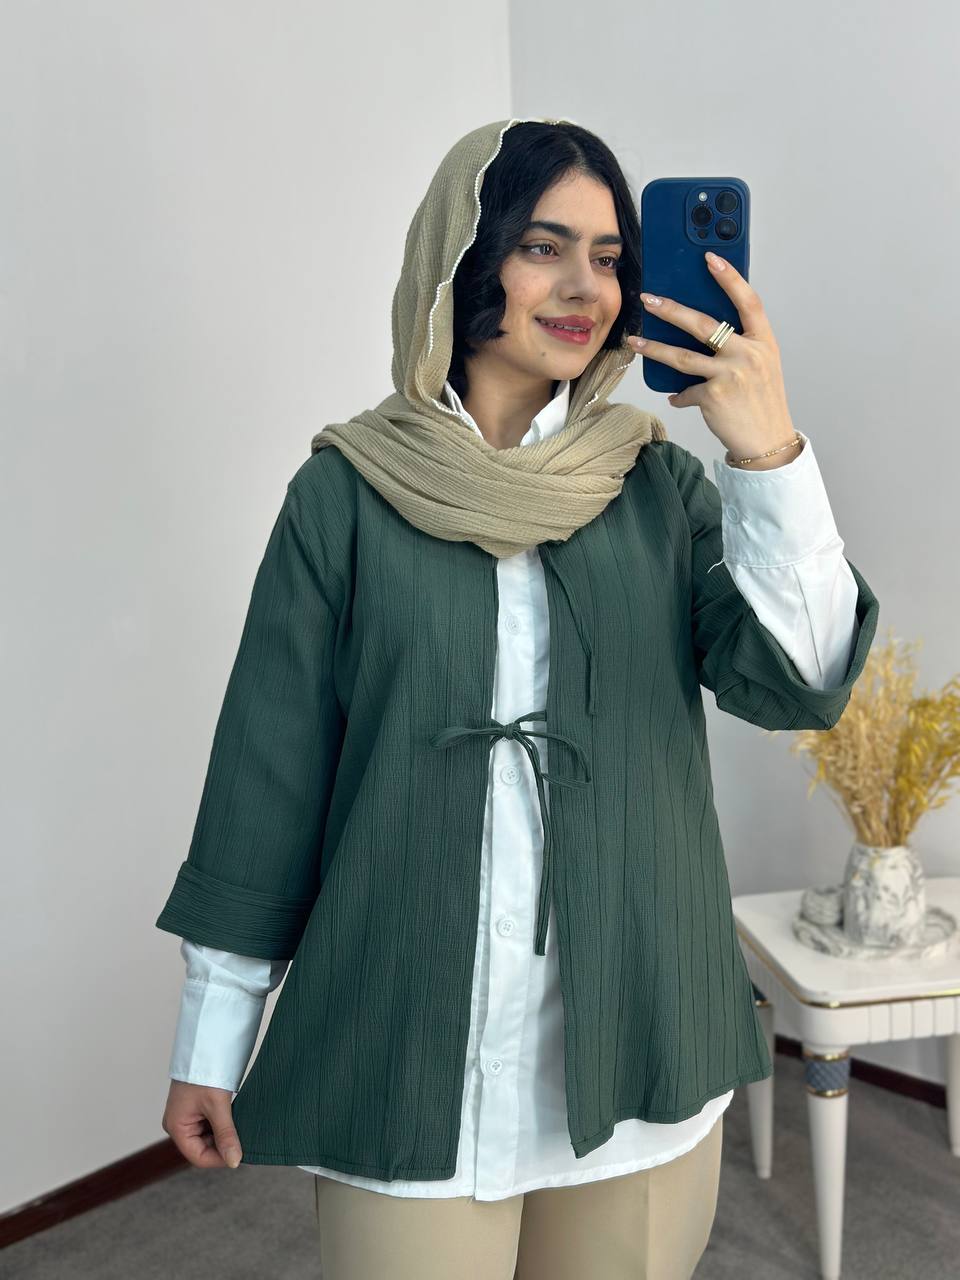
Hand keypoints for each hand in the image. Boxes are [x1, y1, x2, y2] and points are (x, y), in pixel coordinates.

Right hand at [162, 1079, 242, 1168]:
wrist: (206, 1043)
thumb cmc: (204, 1071)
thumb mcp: (217, 1105)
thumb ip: (226, 1134)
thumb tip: (234, 1161)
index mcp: (176, 1127)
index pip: (198, 1156)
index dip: (220, 1159)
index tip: (240, 1154)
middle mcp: (179, 1124)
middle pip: (203, 1148)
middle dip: (223, 1145)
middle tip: (244, 1138)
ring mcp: (187, 1115)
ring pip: (209, 1136)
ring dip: (224, 1133)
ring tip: (240, 1125)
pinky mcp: (197, 1107)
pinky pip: (211, 1124)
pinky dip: (223, 1123)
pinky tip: (236, 1117)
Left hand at [627, 252, 796, 461]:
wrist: (767, 440)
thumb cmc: (762, 400)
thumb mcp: (762, 365)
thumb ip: (741, 344)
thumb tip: (703, 328)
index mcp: (763, 341)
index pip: (748, 301)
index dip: (730, 278)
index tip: (710, 258)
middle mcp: (748, 354)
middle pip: (703, 323)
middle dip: (671, 309)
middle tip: (649, 299)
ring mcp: (730, 374)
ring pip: (682, 356)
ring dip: (654, 348)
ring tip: (635, 340)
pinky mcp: (713, 396)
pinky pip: (685, 391)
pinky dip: (679, 396)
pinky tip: (676, 397)